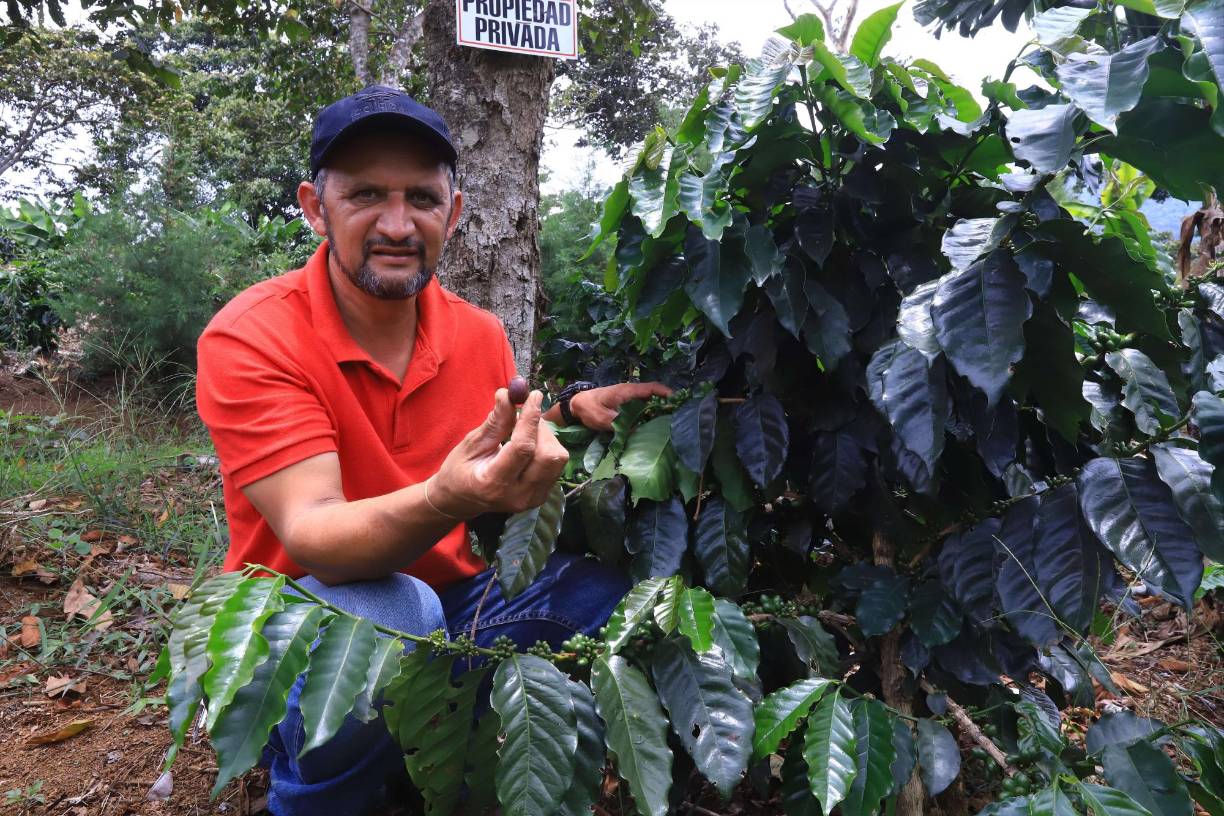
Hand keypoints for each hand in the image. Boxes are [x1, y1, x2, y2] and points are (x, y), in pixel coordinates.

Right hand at [428, 388, 569, 517]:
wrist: (460, 500)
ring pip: (557, 460)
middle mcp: (519, 495)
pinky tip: (530, 445)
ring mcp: (533, 498)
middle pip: (549, 456)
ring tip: (525, 431)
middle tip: (526, 415)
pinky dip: (546, 448)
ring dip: (546, 437)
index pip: (523, 447)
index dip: (531, 418)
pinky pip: (556, 466)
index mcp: (494, 483)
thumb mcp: (471, 444)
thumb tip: (508, 394)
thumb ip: (494, 422)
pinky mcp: (542, 496)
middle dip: (541, 428)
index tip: (533, 395)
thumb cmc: (460, 470)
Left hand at [568, 382, 672, 431]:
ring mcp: (628, 397)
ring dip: (658, 409)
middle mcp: (631, 391)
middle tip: (677, 416)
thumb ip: (620, 425)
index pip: (652, 388)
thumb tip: (638, 433)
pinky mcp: (625, 403)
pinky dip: (649, 412)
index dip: (666, 393)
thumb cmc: (589, 408)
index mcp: (628, 391)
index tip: (677, 400)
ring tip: (668, 422)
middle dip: (666, 403)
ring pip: (648, 400)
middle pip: (654, 394)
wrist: (576, 405)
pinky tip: (652, 424)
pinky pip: (641, 405)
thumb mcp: (604, 419)